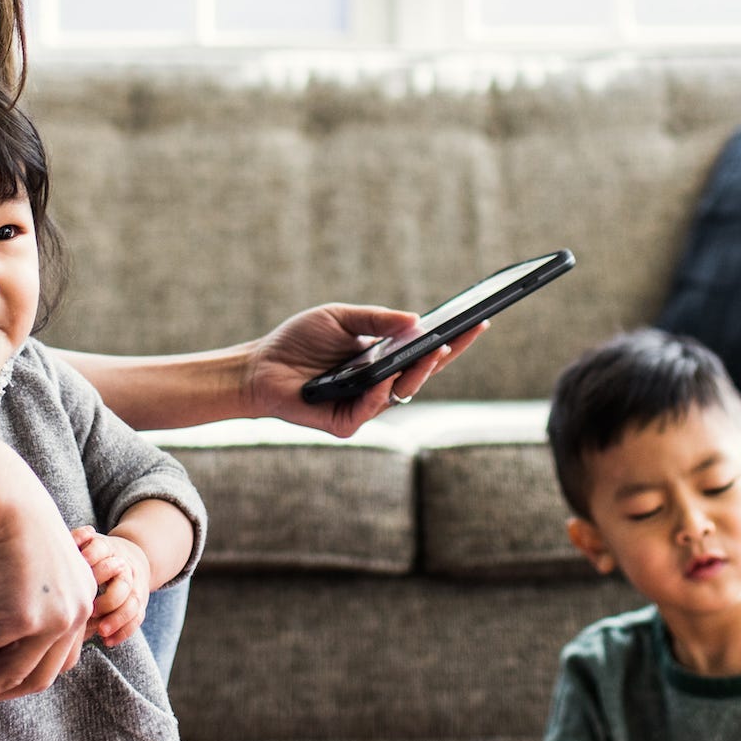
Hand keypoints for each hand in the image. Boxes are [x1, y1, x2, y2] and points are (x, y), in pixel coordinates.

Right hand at [0, 456, 96, 706]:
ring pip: (9, 675)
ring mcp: (53, 619)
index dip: (25, 672)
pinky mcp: (22, 620)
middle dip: (1, 692)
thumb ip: (28, 598)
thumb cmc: (8, 518)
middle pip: (39, 676)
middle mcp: (77, 611)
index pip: (60, 657)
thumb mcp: (32, 563)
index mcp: (83, 596)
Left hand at [73, 525, 152, 648]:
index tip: (80, 568)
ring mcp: (134, 586)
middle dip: (109, 598)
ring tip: (101, 631)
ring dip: (117, 618)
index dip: (92, 557)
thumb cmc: (94, 556)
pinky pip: (137, 618)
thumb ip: (72, 547)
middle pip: (123, 581)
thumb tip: (54, 559)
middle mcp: (124, 567)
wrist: (128, 558)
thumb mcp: (84, 546)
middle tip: (91, 610)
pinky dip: (123, 631)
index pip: (102, 549)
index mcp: (107, 549)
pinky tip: (107, 641)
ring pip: (132, 603)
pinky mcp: (139, 603)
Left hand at [240, 304, 488, 437]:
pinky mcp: (344, 423)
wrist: (261, 365)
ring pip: (400, 394)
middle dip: (443, 356)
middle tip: (458, 337)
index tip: (479, 321)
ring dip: (416, 373)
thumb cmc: (300, 340)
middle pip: (422, 375)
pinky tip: (381, 380)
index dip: (453, 340)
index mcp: (384, 359)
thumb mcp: (341, 317)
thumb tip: (416, 319)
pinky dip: (376, 395)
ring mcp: (364, 406)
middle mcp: (380, 385)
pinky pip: (368, 411)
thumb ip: (376, 320)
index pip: (426, 352)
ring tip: (431, 351)